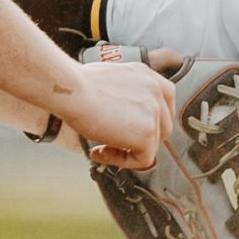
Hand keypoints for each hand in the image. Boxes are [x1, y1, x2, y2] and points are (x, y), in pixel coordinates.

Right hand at [57, 59, 174, 169]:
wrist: (73, 90)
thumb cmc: (79, 83)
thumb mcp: (111, 79)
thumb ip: (126, 94)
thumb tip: (122, 112)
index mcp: (148, 77)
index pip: (165, 104)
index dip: (149, 121)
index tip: (131, 129)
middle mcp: (156, 92)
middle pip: (162, 127)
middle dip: (141, 139)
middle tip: (115, 142)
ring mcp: (154, 112)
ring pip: (152, 146)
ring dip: (127, 151)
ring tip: (102, 148)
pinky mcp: (147, 133)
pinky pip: (143, 159)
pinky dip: (122, 162)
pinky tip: (101, 152)